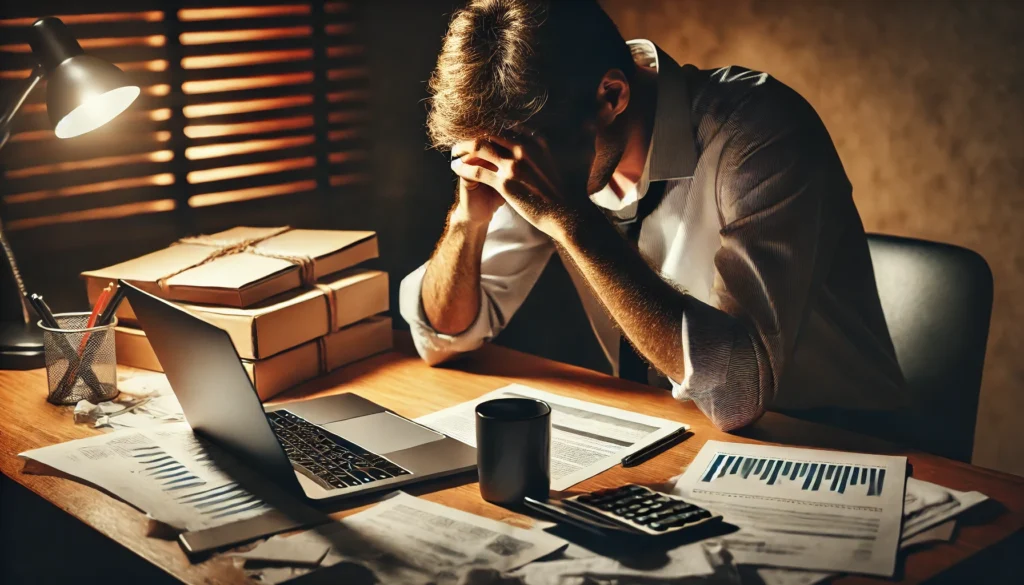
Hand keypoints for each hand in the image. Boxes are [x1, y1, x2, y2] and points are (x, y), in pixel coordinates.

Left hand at [450, 134, 587, 239]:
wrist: (568, 215)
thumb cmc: (567, 192)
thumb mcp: (565, 160)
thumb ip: (563, 143)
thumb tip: (582, 127)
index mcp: (537, 140)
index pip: (506, 127)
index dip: (489, 130)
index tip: (479, 134)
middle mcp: (524, 148)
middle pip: (489, 134)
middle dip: (472, 136)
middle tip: (461, 142)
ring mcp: (513, 165)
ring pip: (478, 149)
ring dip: (462, 149)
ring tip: (454, 153)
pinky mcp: (504, 183)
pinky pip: (476, 171)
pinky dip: (463, 168)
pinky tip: (456, 169)